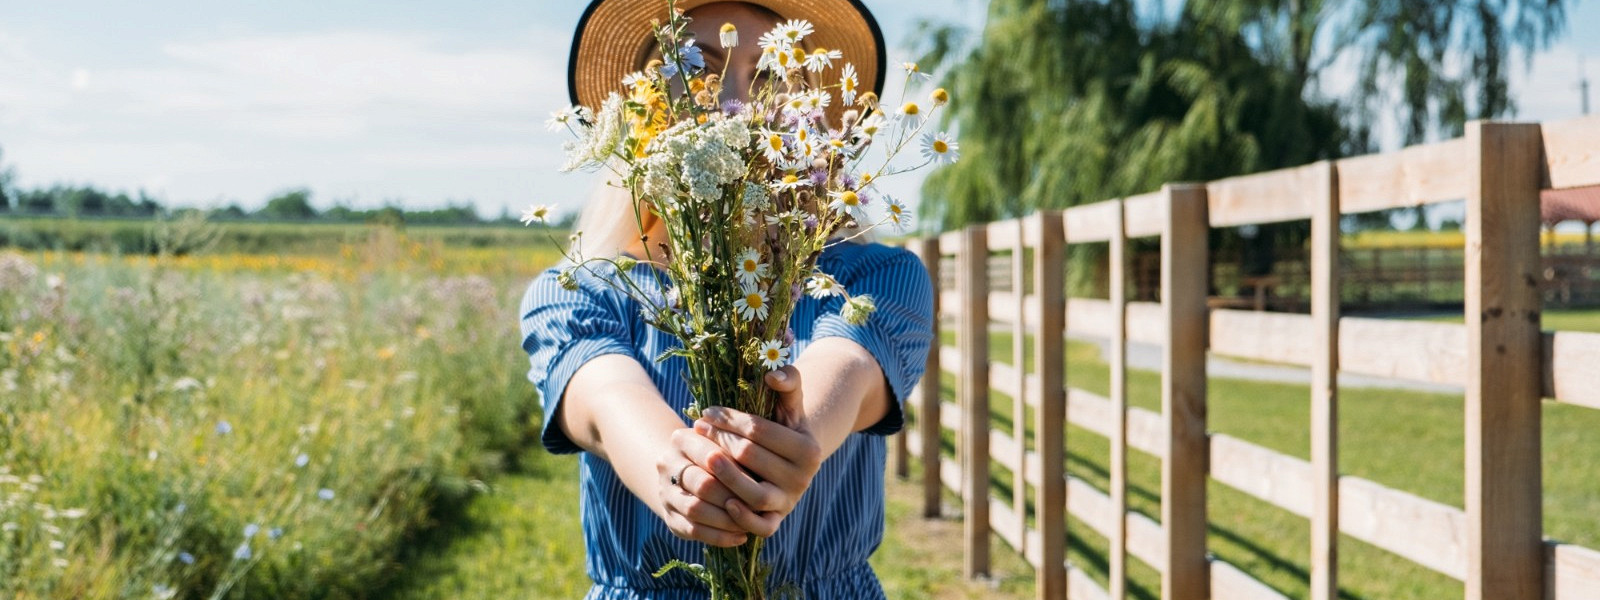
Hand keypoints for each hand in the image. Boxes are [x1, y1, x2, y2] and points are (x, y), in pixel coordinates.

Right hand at [656, 427, 750, 546]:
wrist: (687, 471)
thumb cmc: (719, 454)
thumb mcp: (726, 445)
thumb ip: (738, 452)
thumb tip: (763, 468)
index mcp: (682, 440)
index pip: (711, 456)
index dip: (737, 471)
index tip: (762, 481)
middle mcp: (667, 465)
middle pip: (703, 484)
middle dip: (733, 497)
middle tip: (760, 506)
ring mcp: (665, 493)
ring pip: (696, 509)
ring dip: (727, 520)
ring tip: (751, 523)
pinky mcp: (670, 518)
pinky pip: (693, 531)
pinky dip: (719, 536)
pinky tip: (740, 536)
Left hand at [691, 367, 821, 536]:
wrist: (793, 460)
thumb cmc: (785, 425)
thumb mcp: (790, 403)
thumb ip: (789, 381)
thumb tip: (773, 375)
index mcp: (808, 448)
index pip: (759, 430)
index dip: (729, 419)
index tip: (707, 411)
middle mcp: (803, 478)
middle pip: (750, 458)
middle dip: (719, 441)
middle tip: (697, 428)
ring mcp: (790, 502)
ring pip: (754, 494)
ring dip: (724, 476)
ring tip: (702, 458)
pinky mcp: (778, 521)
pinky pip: (761, 526)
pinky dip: (742, 518)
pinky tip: (722, 500)